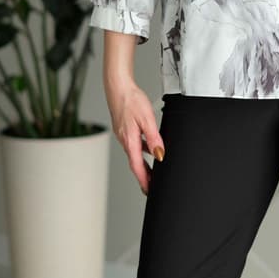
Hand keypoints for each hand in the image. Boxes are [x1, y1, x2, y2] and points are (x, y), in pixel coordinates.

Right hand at [104, 77, 164, 194]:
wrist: (118, 87)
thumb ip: (154, 138)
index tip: (149, 191)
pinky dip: (141, 151)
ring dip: (143, 165)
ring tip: (153, 172)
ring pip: (135, 154)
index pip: (137, 166)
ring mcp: (123, 135)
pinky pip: (134, 145)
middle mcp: (125, 140)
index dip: (144, 180)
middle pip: (135, 163)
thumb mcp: (147, 119)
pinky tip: (149, 149)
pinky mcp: (124, 129)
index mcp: (130, 140)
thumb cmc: (131, 100)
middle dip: (144, 176)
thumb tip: (160, 155)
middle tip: (151, 188)